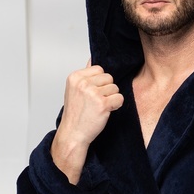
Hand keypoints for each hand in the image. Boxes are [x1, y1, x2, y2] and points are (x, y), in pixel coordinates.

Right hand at [51, 63, 123, 183]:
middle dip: (106, 90)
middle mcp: (83, 83)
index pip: (99, 69)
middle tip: (96, 102)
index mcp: (75, 77)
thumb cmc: (75, 114)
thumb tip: (92, 60)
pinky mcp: (102, 104)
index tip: (92, 93)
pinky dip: (116, 105)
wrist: (73, 134)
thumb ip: (85, 76)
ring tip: (99, 108)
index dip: (99, 82)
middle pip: (109, 77)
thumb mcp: (74, 90)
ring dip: (111, 98)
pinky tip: (106, 111)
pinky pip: (120, 98)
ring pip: (115, 88)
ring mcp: (92, 93)